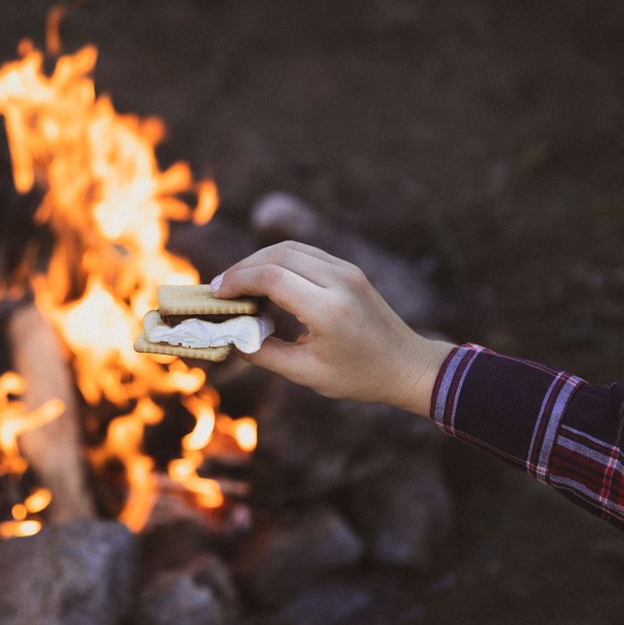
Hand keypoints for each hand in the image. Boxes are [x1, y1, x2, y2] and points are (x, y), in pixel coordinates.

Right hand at [211, 241, 454, 416]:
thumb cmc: (359, 376)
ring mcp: (346, 270)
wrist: (407, 365)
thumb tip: (230, 336)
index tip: (216, 294)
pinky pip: (304, 253)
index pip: (272, 277)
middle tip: (219, 288)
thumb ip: (264, 353)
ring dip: (258, 260)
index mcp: (329, 310)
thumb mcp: (306, 374)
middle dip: (242, 268)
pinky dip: (277, 260)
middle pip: (277, 255)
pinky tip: (263, 279)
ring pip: (289, 248)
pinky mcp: (348, 269)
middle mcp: (339, 281)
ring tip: (236, 283)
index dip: (238, 281)